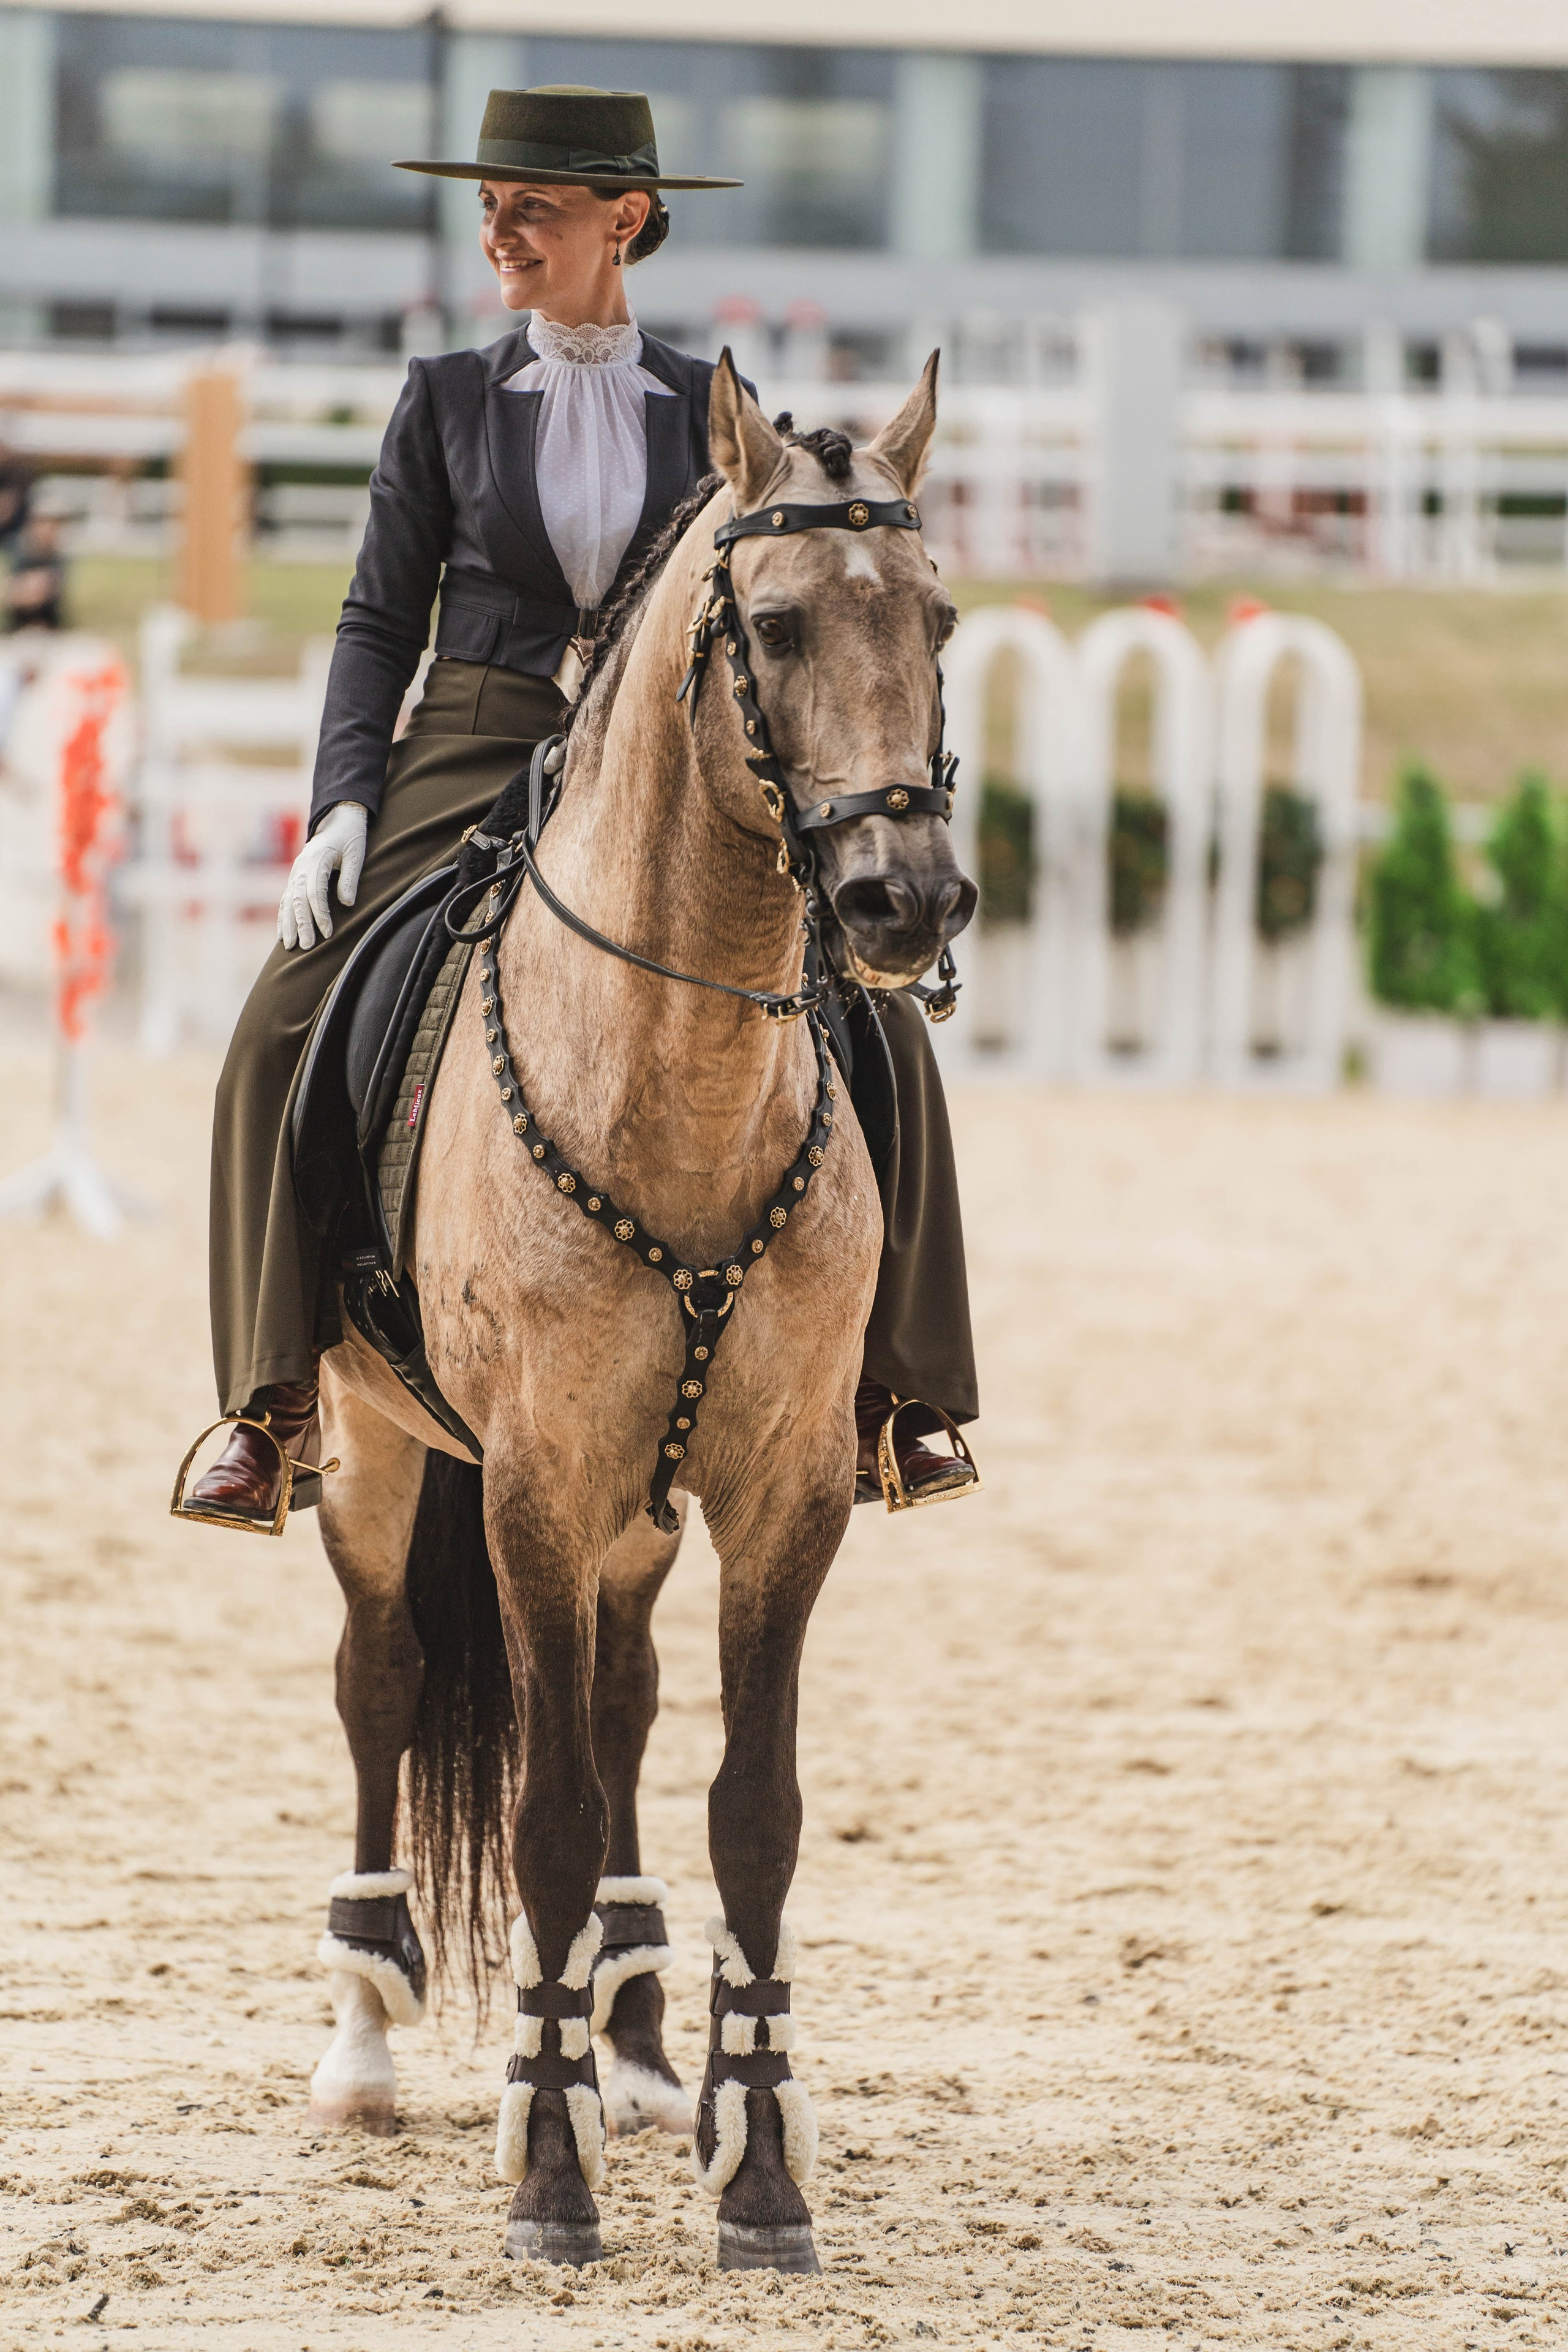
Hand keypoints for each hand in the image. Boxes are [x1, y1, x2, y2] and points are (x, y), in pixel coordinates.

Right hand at [278, 802, 367, 949]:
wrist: (337, 819)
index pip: (315, 893)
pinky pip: (285, 900)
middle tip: (306, 947)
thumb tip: (346, 903)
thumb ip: (350, 878)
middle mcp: (301, 868)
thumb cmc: (350, 836)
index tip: (328, 933)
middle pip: (298, 900)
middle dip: (301, 925)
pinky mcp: (295, 877)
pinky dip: (283, 917)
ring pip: (287, 902)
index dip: (320, 914)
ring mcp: (295, 872)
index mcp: (316, 860)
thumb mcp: (356, 854)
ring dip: (287, 925)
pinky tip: (282, 934)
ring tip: (289, 946)